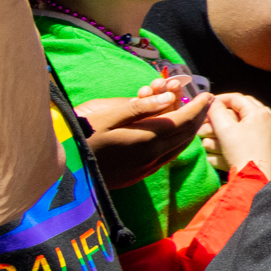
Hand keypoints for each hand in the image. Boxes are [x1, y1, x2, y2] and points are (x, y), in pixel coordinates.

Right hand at [79, 80, 214, 189]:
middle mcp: (151, 157)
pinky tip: (172, 132)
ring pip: (178, 147)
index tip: (208, 94)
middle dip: (197, 116)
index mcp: (146, 139)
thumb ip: (139, 107)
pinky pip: (166, 157)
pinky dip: (175, 142)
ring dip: (187, 130)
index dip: (198, 107)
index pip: (182, 121)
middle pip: (185, 135)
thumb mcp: (106, 115)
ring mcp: (145, 169)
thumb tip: (167, 98)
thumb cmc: (79, 135)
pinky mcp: (138, 176)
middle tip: (204, 101)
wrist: (62, 171)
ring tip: (191, 113)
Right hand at [200, 90, 270, 177]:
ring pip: (253, 122)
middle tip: (214, 118)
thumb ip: (217, 111)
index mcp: (260, 113)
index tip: (208, 105)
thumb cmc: (241, 153)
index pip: (237, 98)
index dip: (220, 100)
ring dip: (236, 124)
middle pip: (246, 109)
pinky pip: (260, 135)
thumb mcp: (225, 130)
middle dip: (228, 112)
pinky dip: (247, 136)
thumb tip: (212, 100)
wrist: (257, 179)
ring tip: (223, 130)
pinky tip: (237, 142)